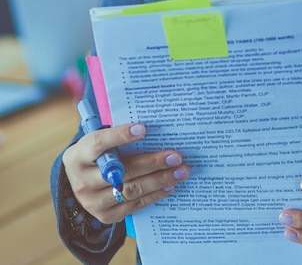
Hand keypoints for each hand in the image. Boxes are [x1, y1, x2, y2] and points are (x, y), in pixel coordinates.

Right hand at [62, 123, 189, 224]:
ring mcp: (93, 202)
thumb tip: (150, 127)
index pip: (99, 144)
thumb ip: (116, 135)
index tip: (143, 129)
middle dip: (153, 162)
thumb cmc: (96, 155)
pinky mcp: (106, 216)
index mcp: (78, 156)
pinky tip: (169, 185)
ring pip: (132, 190)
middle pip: (123, 170)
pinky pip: (134, 205)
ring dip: (160, 180)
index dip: (120, 136)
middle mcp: (83, 181)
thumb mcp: (97, 143)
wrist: (79, 184)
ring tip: (180, 171)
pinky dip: (154, 194)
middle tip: (176, 156)